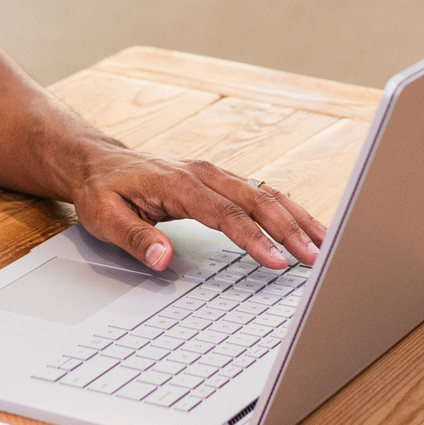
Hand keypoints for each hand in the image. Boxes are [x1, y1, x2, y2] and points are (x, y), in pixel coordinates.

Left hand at [68, 146, 327, 271]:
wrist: (98, 163)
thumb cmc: (102, 191)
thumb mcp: (105, 217)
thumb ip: (135, 238)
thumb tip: (162, 259)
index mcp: (179, 183)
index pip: (226, 214)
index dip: (255, 239)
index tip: (276, 262)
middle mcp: (204, 174)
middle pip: (258, 200)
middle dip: (290, 230)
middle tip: (316, 259)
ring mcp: (216, 175)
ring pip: (266, 193)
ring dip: (297, 218)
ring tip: (325, 244)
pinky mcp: (221, 182)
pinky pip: (261, 194)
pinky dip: (287, 211)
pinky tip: (306, 228)